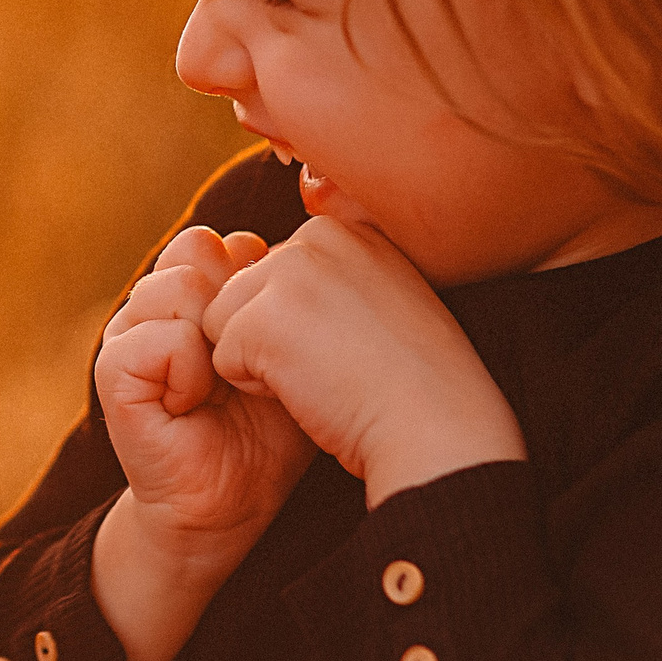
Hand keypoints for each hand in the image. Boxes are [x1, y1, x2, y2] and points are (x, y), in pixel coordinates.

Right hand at [92, 225, 315, 660]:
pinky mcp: (112, 372)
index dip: (250, 282)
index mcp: (186, 295)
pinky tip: (198, 404)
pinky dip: (191, 373)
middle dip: (235, 308)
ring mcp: (125, 334)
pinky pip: (159, 338)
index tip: (268, 340)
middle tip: (245, 367)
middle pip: (195, 251)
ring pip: (176, 287)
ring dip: (216, 342)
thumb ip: (280, 300)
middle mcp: (150, 306)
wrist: (231, 507)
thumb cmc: (267, 434)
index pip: (211, 240)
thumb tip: (287, 244)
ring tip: (221, 387)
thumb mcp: (287, 355)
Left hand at [202, 215, 524, 506]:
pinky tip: (313, 390)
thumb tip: (262, 263)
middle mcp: (315, 236)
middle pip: (240, 292)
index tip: (357, 344)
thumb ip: (332, 275)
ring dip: (262, 361)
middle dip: (274, 338)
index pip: (274, 274)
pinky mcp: (262, 318)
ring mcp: (287, 273)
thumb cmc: (416, 384)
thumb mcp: (384, 299)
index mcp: (347, 229)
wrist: (439, 431)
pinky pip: (222, 358)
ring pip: (223, 321)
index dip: (303, 325)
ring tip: (328, 374)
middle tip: (341, 363)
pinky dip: (258, 388)